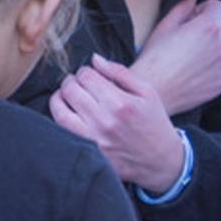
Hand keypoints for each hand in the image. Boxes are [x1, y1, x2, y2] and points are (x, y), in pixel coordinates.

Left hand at [50, 55, 187, 194]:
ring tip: (66, 94)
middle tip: (77, 82)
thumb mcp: (147, 92)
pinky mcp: (89, 153)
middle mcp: (105, 121)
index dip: (85, 71)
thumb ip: (120, 72)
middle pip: (71, 90)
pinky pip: (63, 132)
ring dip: (59, 98)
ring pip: (60, 112)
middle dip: (71, 81)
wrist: (161, 161)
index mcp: (120, 103)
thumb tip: (95, 59)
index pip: (86, 76)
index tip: (89, 74)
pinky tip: (66, 111)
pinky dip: (60, 117)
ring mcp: (94, 140)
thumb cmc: (155, 123)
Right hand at [130, 0, 220, 114]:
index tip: (191, 19)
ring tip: (185, 60)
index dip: (203, 9)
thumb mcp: (164, 26)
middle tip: (184, 41)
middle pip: (220, 27)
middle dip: (206, 29)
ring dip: (208, 49)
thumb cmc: (154, 58)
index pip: (218, 6)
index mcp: (209, 26)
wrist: (153, 92)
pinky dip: (209, 68)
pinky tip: (190, 73)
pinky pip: (219, 68)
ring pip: (220, 49)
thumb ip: (182, 8)